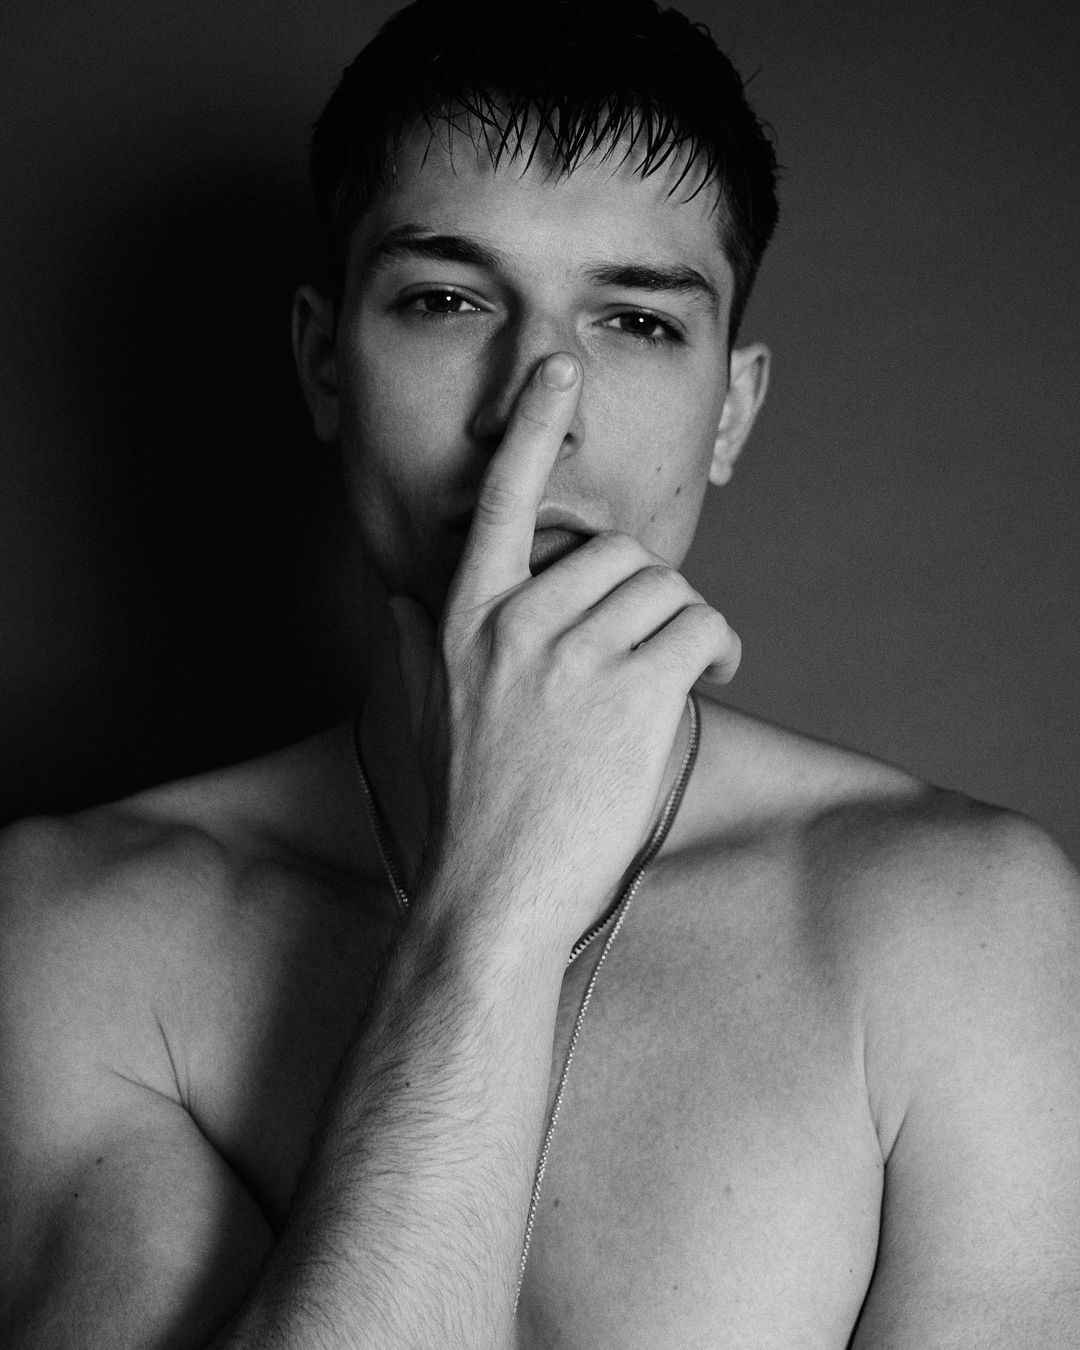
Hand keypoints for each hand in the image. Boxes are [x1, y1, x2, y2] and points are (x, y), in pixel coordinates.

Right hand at [391, 352, 739, 949]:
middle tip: (651, 640)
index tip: (556, 370)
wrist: (493, 894)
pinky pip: (701, 629)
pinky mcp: (634, 695)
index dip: (531, 428)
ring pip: (667, 589)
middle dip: (646, 591)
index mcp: (464, 617)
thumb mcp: (421, 714)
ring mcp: (574, 657)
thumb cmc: (464, 807)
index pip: (498, 499)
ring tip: (685, 668)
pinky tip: (712, 677)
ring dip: (688, 625)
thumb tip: (394, 600)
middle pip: (616, 550)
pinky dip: (720, 647)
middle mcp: (517, 623)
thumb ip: (412, 644)